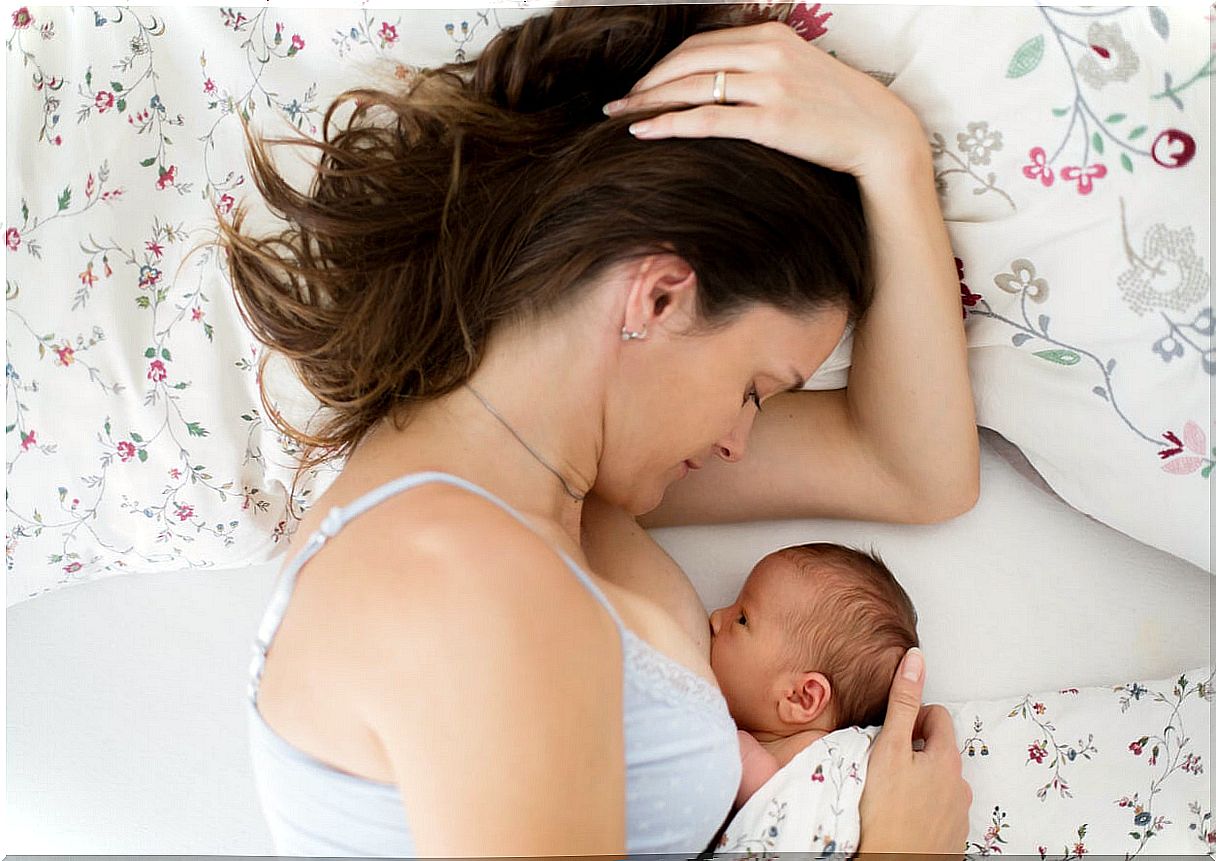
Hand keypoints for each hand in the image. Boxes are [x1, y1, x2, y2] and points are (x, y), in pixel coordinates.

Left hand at [602, 20, 926, 180]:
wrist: (880, 135)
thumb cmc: (838, 108)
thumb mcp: (799, 69)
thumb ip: (758, 65)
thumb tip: (716, 77)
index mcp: (771, 36)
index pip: (700, 44)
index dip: (663, 65)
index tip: (641, 85)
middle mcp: (767, 54)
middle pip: (687, 62)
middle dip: (647, 83)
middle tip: (619, 102)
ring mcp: (770, 87)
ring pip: (691, 88)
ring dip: (648, 102)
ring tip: (621, 117)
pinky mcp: (771, 122)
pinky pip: (707, 120)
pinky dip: (669, 124)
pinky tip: (644, 132)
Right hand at [856, 648, 971, 854]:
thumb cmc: (885, 811)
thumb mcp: (888, 748)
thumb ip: (903, 703)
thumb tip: (916, 660)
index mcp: (947, 758)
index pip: (938, 715)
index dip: (911, 718)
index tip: (891, 735)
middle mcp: (959, 784)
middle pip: (938, 748)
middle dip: (914, 749)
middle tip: (884, 763)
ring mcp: (958, 813)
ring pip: (938, 780)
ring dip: (918, 779)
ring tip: (890, 792)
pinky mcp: (950, 837)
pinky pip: (938, 808)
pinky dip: (921, 806)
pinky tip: (900, 814)